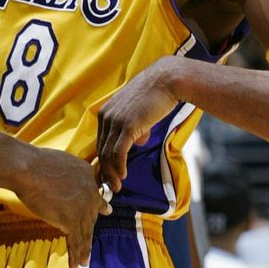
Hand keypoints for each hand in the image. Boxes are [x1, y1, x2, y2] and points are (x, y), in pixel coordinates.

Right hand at [15, 147, 110, 267]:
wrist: (28, 169)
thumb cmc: (36, 163)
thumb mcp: (61, 162)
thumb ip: (69, 174)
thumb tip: (65, 179)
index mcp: (87, 175)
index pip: (94, 195)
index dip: (98, 206)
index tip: (105, 211)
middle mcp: (90, 192)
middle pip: (90, 217)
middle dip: (89, 232)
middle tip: (89, 245)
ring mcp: (82, 208)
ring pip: (85, 233)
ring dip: (84, 250)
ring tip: (84, 263)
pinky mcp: (71, 221)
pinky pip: (75, 242)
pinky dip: (75, 255)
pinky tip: (75, 266)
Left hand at [96, 57, 178, 194]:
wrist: (166, 80)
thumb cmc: (156, 94)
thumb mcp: (139, 110)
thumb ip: (135, 125)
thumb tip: (138, 140)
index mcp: (106, 111)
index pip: (101, 141)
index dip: (103, 159)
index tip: (107, 174)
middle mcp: (106, 115)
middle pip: (101, 149)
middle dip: (104, 170)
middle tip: (110, 186)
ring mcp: (115, 120)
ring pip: (108, 153)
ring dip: (111, 173)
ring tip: (116, 187)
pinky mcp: (127, 126)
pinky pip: (118, 152)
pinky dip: (119, 167)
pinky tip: (123, 176)